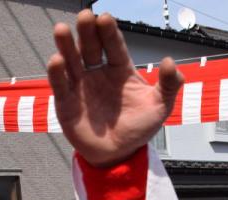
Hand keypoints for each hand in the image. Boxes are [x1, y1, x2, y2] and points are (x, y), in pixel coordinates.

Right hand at [47, 10, 183, 167]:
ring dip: (66, 45)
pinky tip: (57, 60)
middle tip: (86, 16)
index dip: (109, 32)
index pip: (114, 46)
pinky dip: (57, 73)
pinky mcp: (66, 102)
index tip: (105, 18)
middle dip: (87, 32)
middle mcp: (98, 72)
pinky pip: (60, 85)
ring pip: (72, 61)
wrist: (118, 156)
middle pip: (91, 47)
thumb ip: (169, 85)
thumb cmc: (138, 129)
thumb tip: (170, 62)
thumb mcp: (159, 107)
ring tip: (61, 30)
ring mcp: (81, 85)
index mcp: (120, 70)